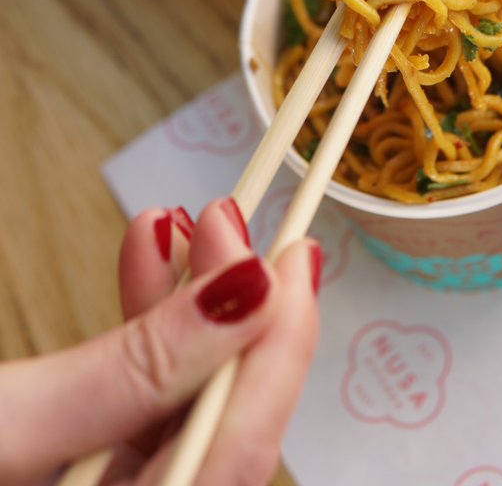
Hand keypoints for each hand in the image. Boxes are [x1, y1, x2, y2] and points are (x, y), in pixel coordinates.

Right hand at [0, 200, 320, 485]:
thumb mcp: (14, 418)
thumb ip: (137, 368)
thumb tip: (249, 292)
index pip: (240, 450)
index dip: (280, 346)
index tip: (293, 257)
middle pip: (224, 421)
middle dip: (235, 309)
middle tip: (226, 221)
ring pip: (184, 401)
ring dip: (185, 304)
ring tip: (177, 222)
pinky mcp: (96, 472)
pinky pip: (141, 401)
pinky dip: (145, 328)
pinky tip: (146, 261)